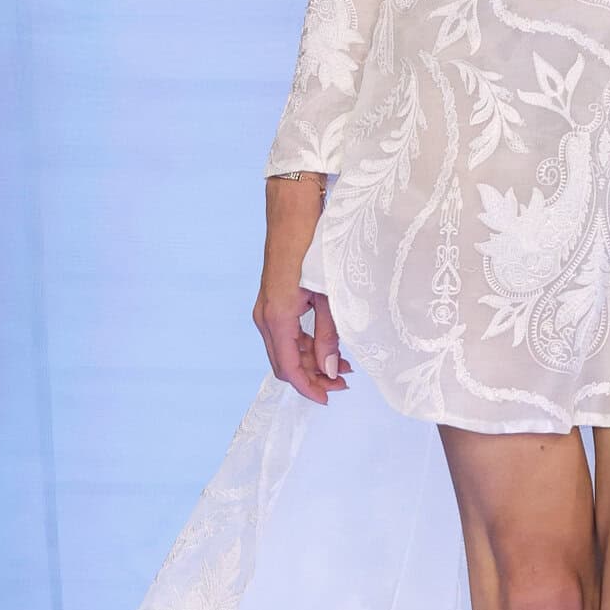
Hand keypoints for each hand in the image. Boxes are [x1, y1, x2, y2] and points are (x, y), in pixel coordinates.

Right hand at [253, 173, 351, 405]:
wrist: (293, 212)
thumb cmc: (313, 248)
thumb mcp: (328, 296)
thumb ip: (329, 336)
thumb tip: (331, 371)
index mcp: (277, 318)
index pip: (289, 368)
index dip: (310, 388)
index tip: (331, 398)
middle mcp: (265, 317)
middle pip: (285, 363)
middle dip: (313, 378)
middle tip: (344, 384)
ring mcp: (266, 309)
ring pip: (285, 350)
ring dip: (311, 362)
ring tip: (343, 368)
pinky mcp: (273, 301)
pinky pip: (285, 334)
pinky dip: (305, 346)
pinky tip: (328, 347)